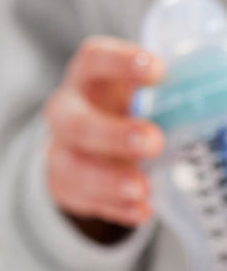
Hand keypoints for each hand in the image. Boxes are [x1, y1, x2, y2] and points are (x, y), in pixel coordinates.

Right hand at [44, 36, 165, 233]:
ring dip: (108, 181)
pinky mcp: (62, 186)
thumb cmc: (127, 108)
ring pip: (71, 168)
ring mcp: (59, 152)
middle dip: (112, 135)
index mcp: (88, 78)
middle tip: (153, 142)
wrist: (90, 145)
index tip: (158, 71)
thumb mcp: (145, 92)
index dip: (120, 63)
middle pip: (75, 124)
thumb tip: (224, 91)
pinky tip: (140, 210)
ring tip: (142, 190)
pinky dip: (114, 208)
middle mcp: (65, 113)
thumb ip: (176, 91)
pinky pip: (83, 200)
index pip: (93, 60)